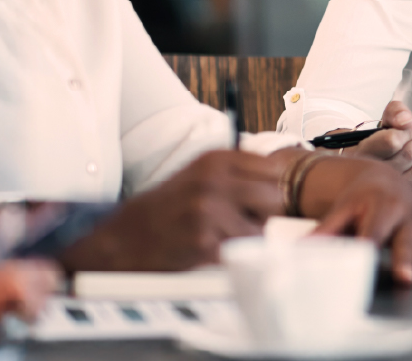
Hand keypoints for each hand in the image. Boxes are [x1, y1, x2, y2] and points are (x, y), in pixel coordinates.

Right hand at [58, 150, 283, 271]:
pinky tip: (207, 245)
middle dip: (266, 212)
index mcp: (217, 159)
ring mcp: (207, 210)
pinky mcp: (202, 240)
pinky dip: (230, 251)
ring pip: (261, 228)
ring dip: (247, 235)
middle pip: (275, 197)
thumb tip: (284, 177)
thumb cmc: (171, 206)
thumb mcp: (203, 173)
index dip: (271, 187)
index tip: (259, 197)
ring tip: (219, 232)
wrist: (127, 237)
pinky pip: (240, 249)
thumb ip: (241, 171)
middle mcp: (214, 180)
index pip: (274, 169)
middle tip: (243, 218)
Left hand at [300, 155, 411, 285]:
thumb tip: (303, 250)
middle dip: (407, 259)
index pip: (372, 234)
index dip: (369, 248)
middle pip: (404, 241)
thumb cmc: (360, 198)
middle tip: (407, 277)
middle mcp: (404, 217)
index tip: (365, 262)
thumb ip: (325, 231)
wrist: (384, 178)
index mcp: (379, 209)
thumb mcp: (341, 210)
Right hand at [347, 101, 411, 191]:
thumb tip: (407, 120)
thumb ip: (395, 112)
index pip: (393, 141)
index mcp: (363, 152)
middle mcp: (373, 174)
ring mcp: (388, 191)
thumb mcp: (384, 121)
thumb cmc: (381, 142)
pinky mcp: (403, 203)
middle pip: (409, 155)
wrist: (371, 169)